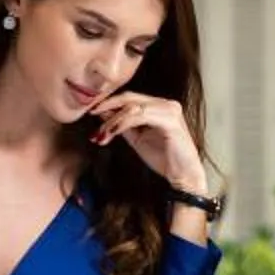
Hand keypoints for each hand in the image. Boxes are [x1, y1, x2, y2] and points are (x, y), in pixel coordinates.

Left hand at [88, 91, 206, 195]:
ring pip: (133, 107)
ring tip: (101, 134)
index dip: (110, 102)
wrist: (183, 176)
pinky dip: (123, 123)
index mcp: (160, 106)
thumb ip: (122, 125)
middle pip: (130, 98)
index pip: (130, 98)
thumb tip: (103, 113)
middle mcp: (166, 104)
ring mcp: (170, 110)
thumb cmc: (164, 158)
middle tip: (91, 115)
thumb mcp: (137, 139)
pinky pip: (140, 116)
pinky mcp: (171, 121)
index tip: (92, 111)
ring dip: (113, 120)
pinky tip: (112, 133)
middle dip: (108, 107)